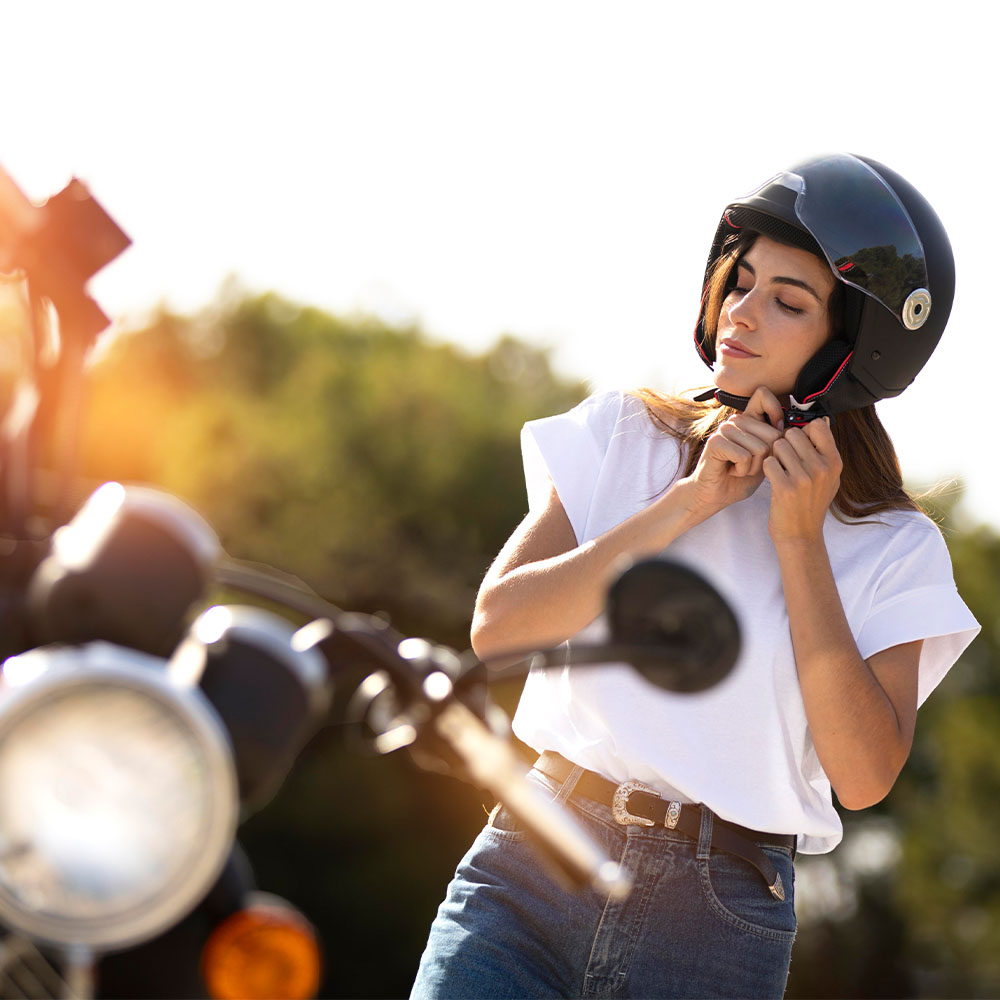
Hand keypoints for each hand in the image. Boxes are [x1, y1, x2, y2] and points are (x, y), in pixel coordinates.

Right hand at [681, 387, 784, 517]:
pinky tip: (731, 471)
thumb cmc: (739, 479)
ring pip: (760, 448)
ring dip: (753, 467)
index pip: (763, 394)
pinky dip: (742, 471)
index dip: (776, 412)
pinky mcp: (716, 442)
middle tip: (749, 465)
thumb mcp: (765, 458)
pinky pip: (744, 456)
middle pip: (772, 434)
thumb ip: (776, 442)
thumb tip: (791, 429)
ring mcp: (724, 430)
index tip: (773, 436)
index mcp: (747, 420)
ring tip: (739, 469)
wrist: (714, 496)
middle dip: (766, 459)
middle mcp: (735, 421)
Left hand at [763, 417, 842, 542]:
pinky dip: (767, 468)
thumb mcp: (829, 477)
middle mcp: (822, 468)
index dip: (803, 432)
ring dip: (775, 456)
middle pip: (793, 433)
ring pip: (778, 445)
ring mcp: (804, 479)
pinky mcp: (785, 488)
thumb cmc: (811, 503)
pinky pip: (768, 462)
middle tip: (786, 461)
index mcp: (835, 462)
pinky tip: (773, 479)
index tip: (799, 445)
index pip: (817, 425)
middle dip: (786, 444)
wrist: (800, 535)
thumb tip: (823, 420)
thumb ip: (825, 450)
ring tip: (781, 471)